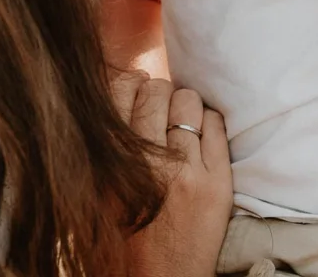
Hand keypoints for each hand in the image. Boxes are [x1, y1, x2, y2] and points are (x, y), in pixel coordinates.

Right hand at [111, 72, 232, 276]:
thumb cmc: (127, 234)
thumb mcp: (101, 188)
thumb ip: (107, 143)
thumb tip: (125, 88)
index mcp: (109, 162)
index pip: (120, 91)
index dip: (133, 83)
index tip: (140, 89)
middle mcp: (144, 162)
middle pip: (157, 91)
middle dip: (162, 94)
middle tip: (164, 110)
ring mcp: (183, 171)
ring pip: (188, 102)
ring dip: (187, 108)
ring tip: (184, 126)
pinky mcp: (215, 183)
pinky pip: (216, 125)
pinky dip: (210, 124)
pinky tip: (203, 139)